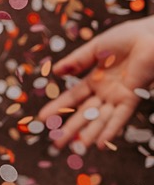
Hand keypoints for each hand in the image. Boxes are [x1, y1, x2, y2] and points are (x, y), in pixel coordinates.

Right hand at [45, 18, 153, 148]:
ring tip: (75, 149)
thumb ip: (76, 60)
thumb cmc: (125, 38)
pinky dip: (111, 129)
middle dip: (71, 128)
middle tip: (56, 143)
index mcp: (94, 80)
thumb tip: (56, 72)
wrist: (149, 35)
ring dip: (89, 134)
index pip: (72, 98)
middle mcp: (105, 92)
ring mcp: (118, 96)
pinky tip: (101, 143)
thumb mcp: (95, 48)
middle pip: (85, 113)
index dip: (57, 108)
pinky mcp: (132, 96)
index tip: (42, 119)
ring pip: (100, 119)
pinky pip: (120, 116)